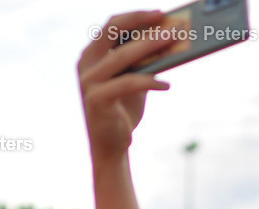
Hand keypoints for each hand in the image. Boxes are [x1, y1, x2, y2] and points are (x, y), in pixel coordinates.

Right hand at [78, 11, 179, 162]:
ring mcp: (88, 81)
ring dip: (151, 47)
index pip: (113, 24)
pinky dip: (150, 81)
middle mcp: (86, 63)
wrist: (111, 145)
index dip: (136, 16)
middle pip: (112, 30)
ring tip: (173, 44)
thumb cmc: (123, 110)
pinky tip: (166, 85)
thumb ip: (145, 62)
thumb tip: (171, 41)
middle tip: (169, 23)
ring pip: (122, 56)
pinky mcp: (96, 99)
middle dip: (142, 23)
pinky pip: (128, 83)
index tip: (161, 13)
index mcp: (92, 54)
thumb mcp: (134, 80)